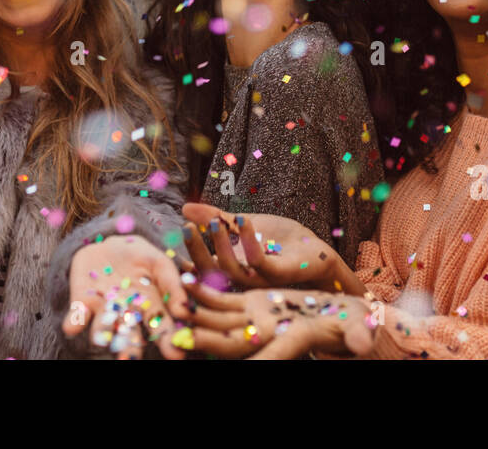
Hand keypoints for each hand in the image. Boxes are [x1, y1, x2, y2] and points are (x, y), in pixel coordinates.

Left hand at [63, 235, 190, 359]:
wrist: (109, 244)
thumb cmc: (141, 257)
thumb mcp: (160, 263)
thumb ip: (172, 283)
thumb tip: (184, 309)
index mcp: (150, 308)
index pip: (160, 327)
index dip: (167, 340)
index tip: (176, 354)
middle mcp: (127, 315)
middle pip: (130, 336)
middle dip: (130, 349)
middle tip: (130, 360)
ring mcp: (104, 310)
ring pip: (103, 327)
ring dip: (101, 334)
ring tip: (101, 340)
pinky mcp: (82, 302)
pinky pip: (77, 315)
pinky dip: (74, 321)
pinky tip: (72, 326)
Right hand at [181, 203, 337, 288]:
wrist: (314, 249)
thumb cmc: (278, 240)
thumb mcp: (242, 225)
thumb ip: (216, 218)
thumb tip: (184, 207)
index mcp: (231, 270)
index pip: (201, 269)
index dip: (185, 257)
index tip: (173, 240)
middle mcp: (242, 280)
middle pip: (210, 273)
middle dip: (196, 250)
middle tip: (186, 227)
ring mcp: (260, 280)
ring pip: (231, 270)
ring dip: (220, 244)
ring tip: (216, 221)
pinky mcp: (279, 274)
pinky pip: (259, 262)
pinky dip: (248, 240)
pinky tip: (243, 219)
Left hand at [186, 282, 375, 359]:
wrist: (344, 315)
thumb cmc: (355, 324)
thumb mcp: (358, 328)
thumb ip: (358, 335)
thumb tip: (362, 345)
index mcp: (293, 339)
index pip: (270, 356)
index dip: (254, 360)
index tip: (229, 364)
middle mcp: (268, 334)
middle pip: (232, 341)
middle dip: (206, 339)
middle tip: (180, 338)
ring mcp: (256, 318)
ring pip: (220, 319)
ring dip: (196, 313)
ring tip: (173, 304)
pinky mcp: (251, 303)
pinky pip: (222, 298)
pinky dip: (203, 289)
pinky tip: (183, 276)